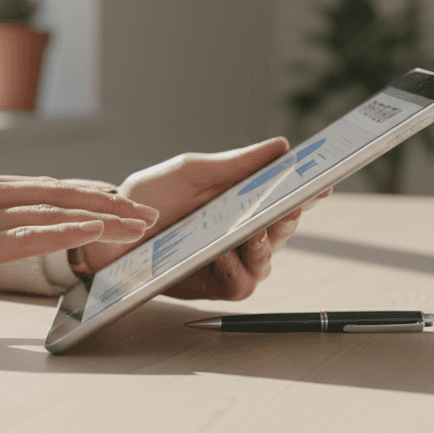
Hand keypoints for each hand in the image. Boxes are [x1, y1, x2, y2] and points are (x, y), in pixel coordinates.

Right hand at [0, 171, 158, 314]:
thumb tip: (7, 235)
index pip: (43, 188)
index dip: (87, 194)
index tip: (123, 200)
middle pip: (56, 194)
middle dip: (107, 203)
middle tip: (147, 213)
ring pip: (49, 212)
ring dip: (100, 218)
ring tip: (136, 226)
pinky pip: (24, 237)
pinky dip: (64, 234)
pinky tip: (93, 235)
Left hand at [80, 138, 330, 300]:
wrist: (110, 231)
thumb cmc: (149, 198)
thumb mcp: (192, 172)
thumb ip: (236, 163)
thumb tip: (282, 146)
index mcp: (239, 200)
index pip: (284, 197)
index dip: (308, 193)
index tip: (323, 184)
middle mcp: (239, 232)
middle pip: (284, 230)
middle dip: (288, 219)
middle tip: (282, 209)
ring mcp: (228, 261)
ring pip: (268, 262)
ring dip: (265, 247)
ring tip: (250, 234)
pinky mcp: (211, 286)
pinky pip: (242, 285)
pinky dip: (238, 269)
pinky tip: (223, 254)